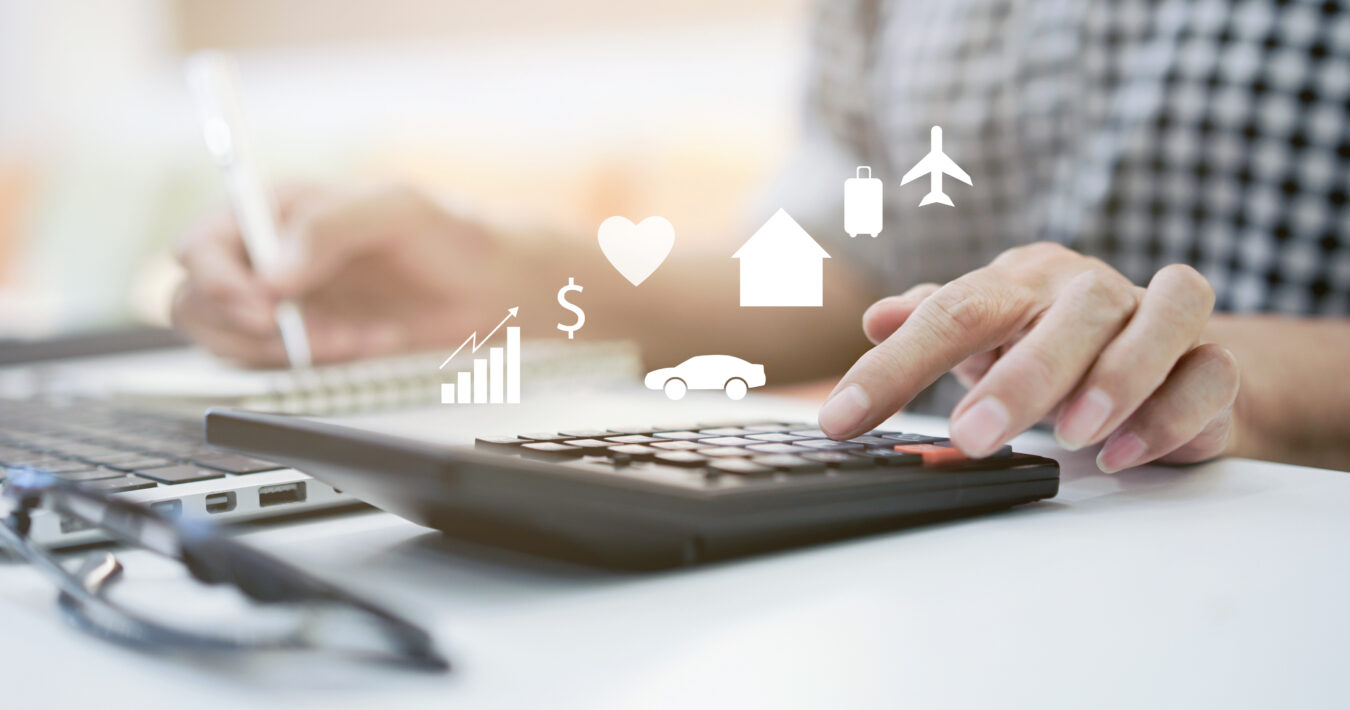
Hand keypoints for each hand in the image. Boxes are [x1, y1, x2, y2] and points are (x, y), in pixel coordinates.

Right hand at [172, 183, 512, 365]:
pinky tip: (362, 342)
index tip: (264, 304)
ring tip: (348, 334)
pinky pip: (273, 367)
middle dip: (241, 325)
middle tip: (302, 331)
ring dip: (281, 349)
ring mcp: (278, 304)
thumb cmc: (445, 235)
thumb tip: (274, 271)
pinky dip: (314, 365)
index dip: (215, 278)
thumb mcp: (398, 210)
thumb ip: (332, 227)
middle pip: (193, 299)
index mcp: (272, 209)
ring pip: (224, 340)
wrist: (487, 290)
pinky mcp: (300, 343)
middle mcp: (263, 256)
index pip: (200, 243)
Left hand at [818, 242, 1239, 472]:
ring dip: (1115, 378)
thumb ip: (933, 324)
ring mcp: (1159, 318)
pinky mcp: (1214, 362)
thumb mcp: (985, 334)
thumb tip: (876, 318)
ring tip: (1072, 435)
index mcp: (1022, 282)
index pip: (953, 311)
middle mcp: (1091, 290)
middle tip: (972, 436)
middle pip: (1067, 312)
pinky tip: (1126, 451)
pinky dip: (1172, 412)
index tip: (843, 419)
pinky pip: (1211, 373)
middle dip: (1020, 377)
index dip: (892, 367)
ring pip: (1158, 320)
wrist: (1164, 354)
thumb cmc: (1053, 342)